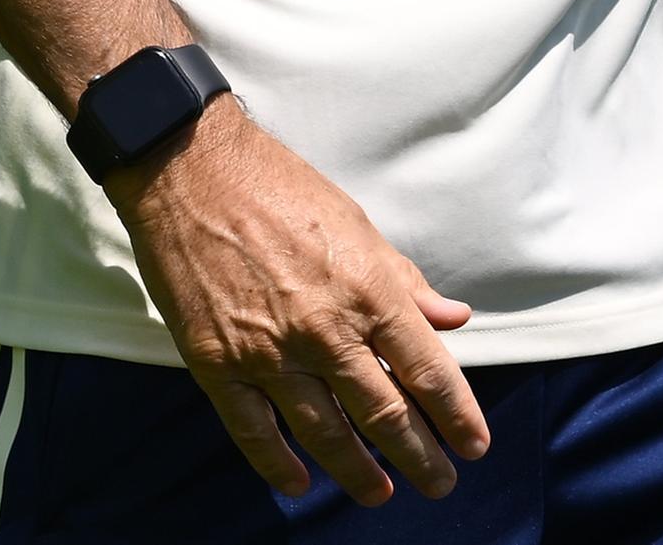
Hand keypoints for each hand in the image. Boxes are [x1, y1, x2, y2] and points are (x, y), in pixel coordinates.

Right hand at [106, 101, 489, 505]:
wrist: (189, 169)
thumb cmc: (280, 188)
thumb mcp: (356, 224)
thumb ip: (404, 281)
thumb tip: (452, 319)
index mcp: (367, 290)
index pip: (427, 370)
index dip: (456, 415)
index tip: (474, 445)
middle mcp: (323, 329)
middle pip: (384, 412)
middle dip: (419, 455)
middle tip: (440, 484)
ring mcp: (268, 352)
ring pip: (325, 432)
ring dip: (358, 471)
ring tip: (381, 493)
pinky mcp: (217, 363)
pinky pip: (253, 430)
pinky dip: (278, 463)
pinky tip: (300, 482)